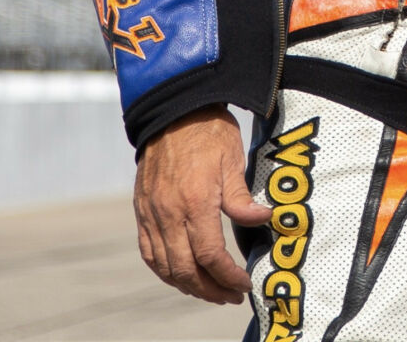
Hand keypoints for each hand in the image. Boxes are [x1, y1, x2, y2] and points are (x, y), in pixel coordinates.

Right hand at [134, 105, 270, 303]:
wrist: (173, 111)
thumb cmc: (208, 132)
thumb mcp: (233, 160)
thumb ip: (242, 198)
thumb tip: (264, 220)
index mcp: (194, 202)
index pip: (210, 255)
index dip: (228, 276)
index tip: (244, 285)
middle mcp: (168, 214)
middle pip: (185, 269)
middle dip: (209, 289)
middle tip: (230, 296)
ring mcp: (151, 214)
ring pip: (164, 266)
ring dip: (187, 285)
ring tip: (209, 291)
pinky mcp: (142, 210)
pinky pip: (149, 251)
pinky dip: (164, 270)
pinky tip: (180, 275)